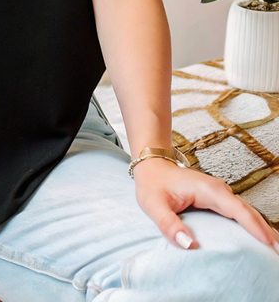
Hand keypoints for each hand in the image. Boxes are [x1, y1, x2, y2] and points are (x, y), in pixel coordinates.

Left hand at [133, 157, 278, 253]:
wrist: (151, 164)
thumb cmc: (152, 184)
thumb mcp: (153, 205)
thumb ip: (168, 224)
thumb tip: (189, 245)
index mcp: (209, 190)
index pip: (238, 211)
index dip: (256, 229)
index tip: (271, 246)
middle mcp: (219, 190)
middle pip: (250, 213)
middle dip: (267, 234)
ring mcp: (220, 193)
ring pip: (248, 214)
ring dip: (262, 231)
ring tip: (275, 252)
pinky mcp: (218, 198)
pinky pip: (240, 214)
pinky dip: (253, 227)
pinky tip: (260, 241)